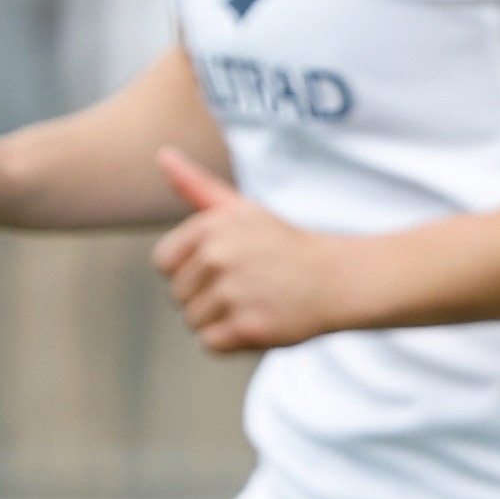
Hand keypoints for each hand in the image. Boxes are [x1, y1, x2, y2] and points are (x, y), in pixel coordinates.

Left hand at [148, 149, 369, 352]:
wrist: (337, 278)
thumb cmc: (282, 244)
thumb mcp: (241, 209)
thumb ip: (196, 186)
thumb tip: (162, 154)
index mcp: (210, 226)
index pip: (164, 263)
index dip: (190, 270)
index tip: (224, 264)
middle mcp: (218, 256)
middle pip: (177, 295)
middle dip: (206, 296)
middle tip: (248, 284)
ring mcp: (233, 292)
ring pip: (193, 321)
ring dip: (220, 319)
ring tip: (256, 300)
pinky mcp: (247, 326)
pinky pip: (210, 343)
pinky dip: (231, 340)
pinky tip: (260, 320)